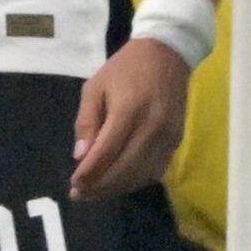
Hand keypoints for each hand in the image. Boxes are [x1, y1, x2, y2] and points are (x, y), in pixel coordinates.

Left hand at [70, 37, 190, 198]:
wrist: (167, 55)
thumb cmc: (124, 68)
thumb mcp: (95, 87)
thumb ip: (86, 122)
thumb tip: (80, 156)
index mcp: (129, 111)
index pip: (106, 152)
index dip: (89, 173)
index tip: (73, 185)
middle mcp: (152, 128)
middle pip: (125, 169)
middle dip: (101, 186)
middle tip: (81, 195)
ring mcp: (169, 137)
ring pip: (142, 174)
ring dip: (118, 187)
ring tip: (96, 192)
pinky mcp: (177, 141)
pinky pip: (156, 170)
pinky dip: (136, 180)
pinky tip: (119, 181)